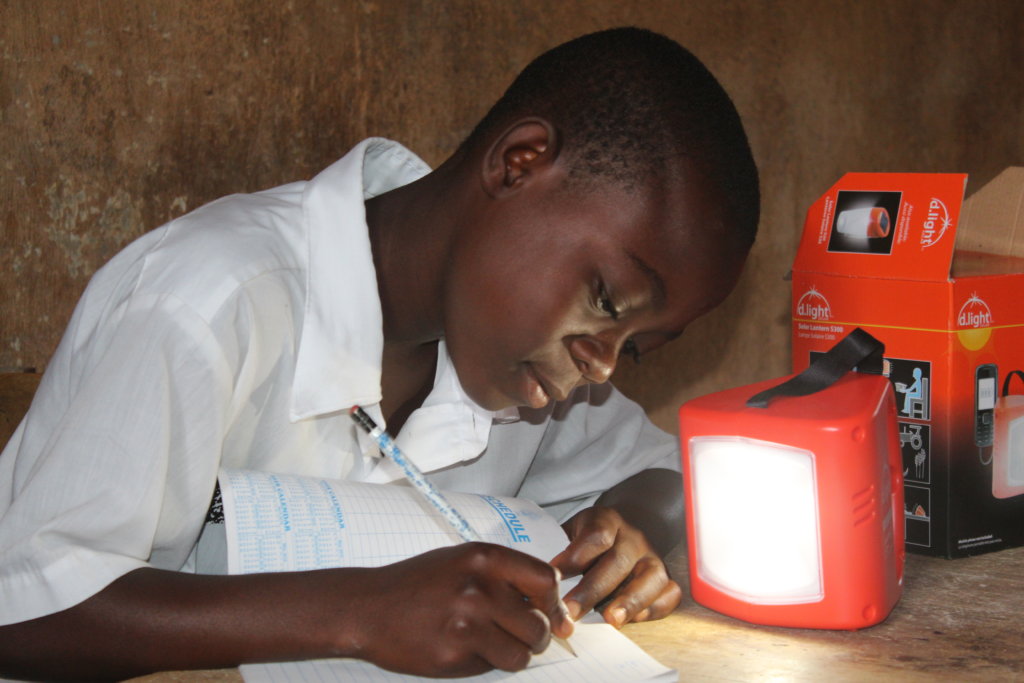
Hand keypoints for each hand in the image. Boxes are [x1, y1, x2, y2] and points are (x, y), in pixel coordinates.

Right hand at [344, 542, 572, 676]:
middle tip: (517, 633)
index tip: (548, 612)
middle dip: (535, 634)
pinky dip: (490, 663)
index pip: (546, 579)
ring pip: (524, 651)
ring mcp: (469, 622)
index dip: (552, 601)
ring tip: (492, 643)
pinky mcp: (457, 653)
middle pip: (540, 622)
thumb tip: (550, 601)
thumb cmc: (417, 583)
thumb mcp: (462, 560)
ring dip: (515, 652)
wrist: (369, 608)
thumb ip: (504, 575)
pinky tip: (468, 649)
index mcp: (485, 558)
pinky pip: (497, 666)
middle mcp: (481, 587)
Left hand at [549, 506, 681, 627]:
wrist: (629, 528)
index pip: (596, 535)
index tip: (553, 575)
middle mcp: (634, 538)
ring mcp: (653, 558)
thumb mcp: (572, 530)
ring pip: (650, 578)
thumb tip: (531, 574)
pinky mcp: (667, 578)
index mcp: (607, 521)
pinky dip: (654, 609)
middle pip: (618, 561)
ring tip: (610, 620)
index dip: (575, 556)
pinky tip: (634, 620)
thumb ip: (556, 547)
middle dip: (593, 589)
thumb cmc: (591, 538)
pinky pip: (669, 594)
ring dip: (630, 601)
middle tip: (570, 611)